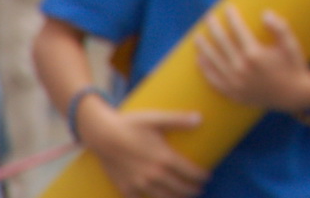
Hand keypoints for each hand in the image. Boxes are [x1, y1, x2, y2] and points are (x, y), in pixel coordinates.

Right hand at [80, 101, 207, 197]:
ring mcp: (139, 183)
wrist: (102, 134)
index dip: (201, 177)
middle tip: (199, 190)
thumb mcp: (157, 119)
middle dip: (191, 191)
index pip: (190, 172)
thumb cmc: (131, 124)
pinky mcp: (125, 188)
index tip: (207, 178)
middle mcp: (154, 174)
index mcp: (164, 158)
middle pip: (179, 189)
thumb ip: (179, 120)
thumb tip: (200, 118)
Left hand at [195, 5, 309, 111]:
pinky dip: (205, 68)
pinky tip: (200, 59)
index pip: (238, 30)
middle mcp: (241, 68)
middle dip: (214, 27)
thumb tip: (264, 13)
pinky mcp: (232, 93)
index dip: (232, 17)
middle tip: (208, 17)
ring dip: (204, 47)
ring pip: (213, 60)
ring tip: (197, 36)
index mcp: (255, 54)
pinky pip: (213, 79)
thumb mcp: (291, 44)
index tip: (228, 7)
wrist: (293, 95)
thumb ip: (279, 27)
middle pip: (221, 42)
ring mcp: (235, 82)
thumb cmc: (293, 66)